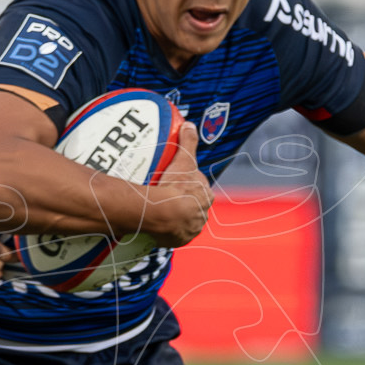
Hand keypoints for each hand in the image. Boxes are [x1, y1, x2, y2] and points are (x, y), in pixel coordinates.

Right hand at [142, 120, 211, 248]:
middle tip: (166, 196)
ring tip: (160, 212)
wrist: (165, 214)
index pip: (200, 189)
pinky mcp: (179, 240)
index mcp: (206, 196)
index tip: (177, 183)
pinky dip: (168, 231)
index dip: (189, 185)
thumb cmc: (175, 186)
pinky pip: (174, 235)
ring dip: (176, 218)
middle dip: (184, 203)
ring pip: (185, 222)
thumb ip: (188, 142)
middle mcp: (202, 214)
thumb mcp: (183, 159)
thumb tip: (190, 124)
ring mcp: (191, 229)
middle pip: (193, 206)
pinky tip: (159, 226)